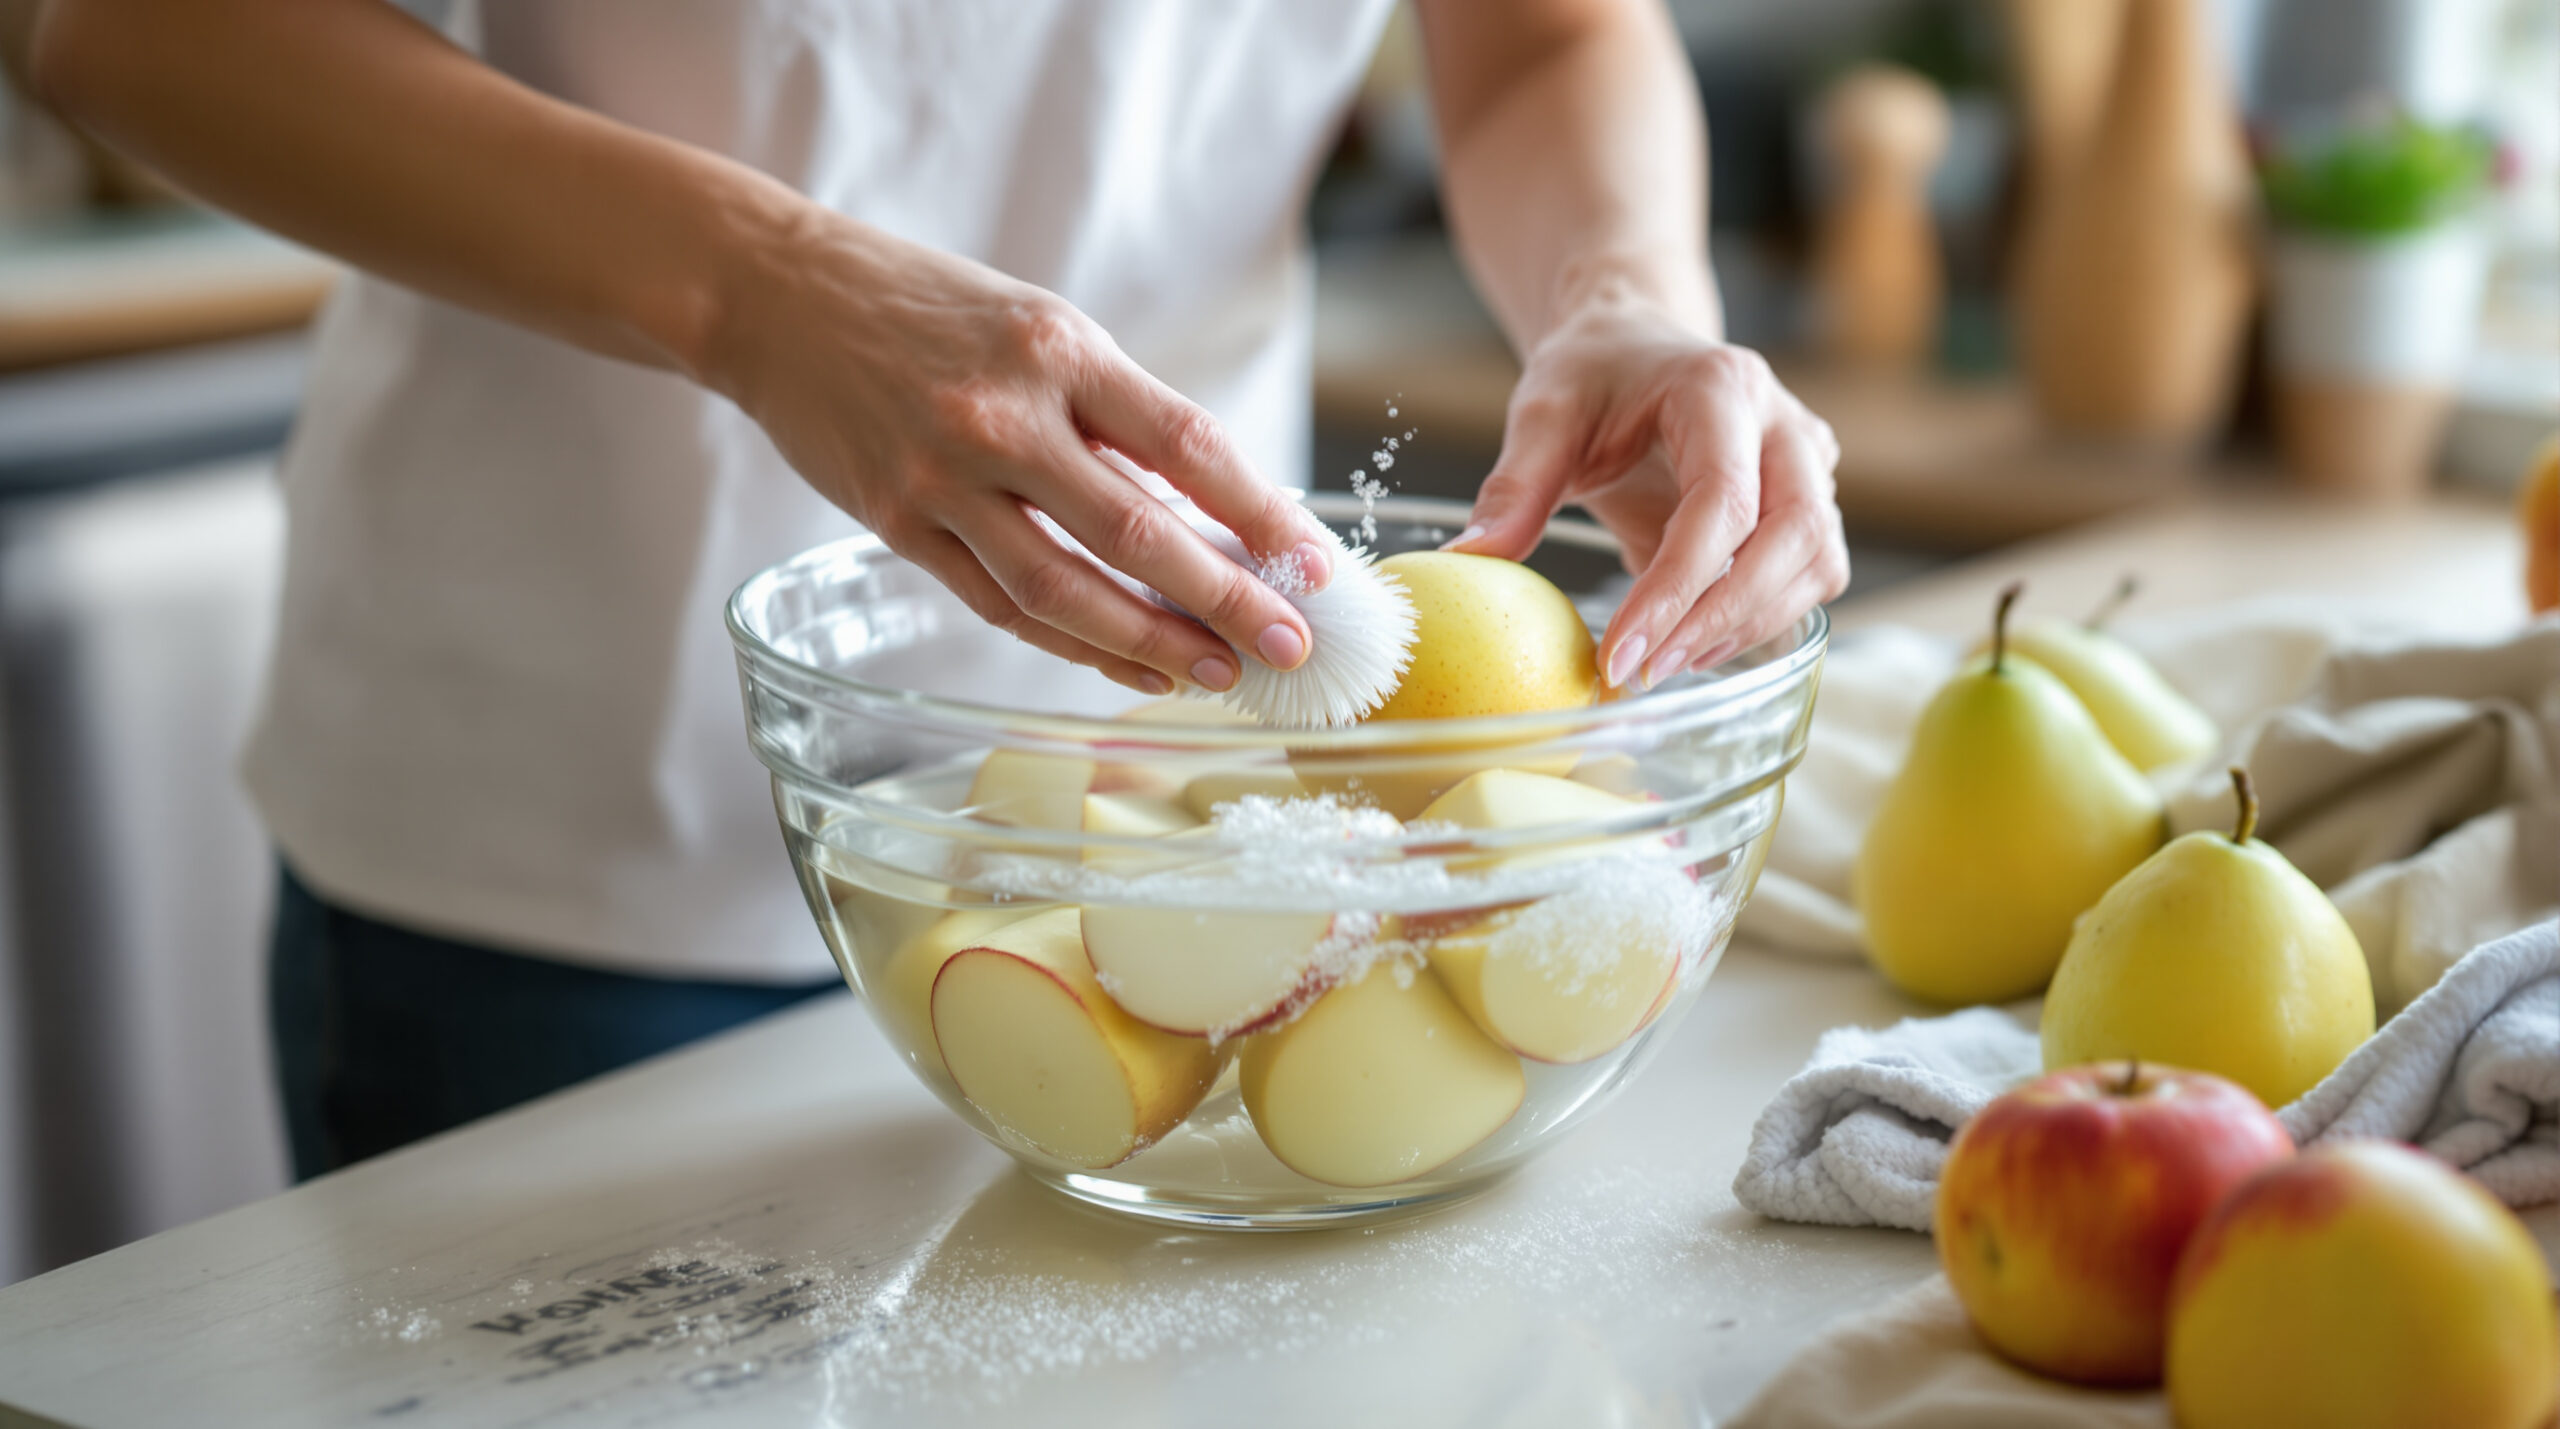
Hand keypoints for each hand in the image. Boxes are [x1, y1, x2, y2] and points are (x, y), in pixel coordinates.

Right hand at [704, 208, 1334, 695]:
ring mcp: (941, 479)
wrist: (779, 300)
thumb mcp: (1041, 327)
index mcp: (1058, 350)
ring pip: (1063, 589)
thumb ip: (1118, 416)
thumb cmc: (931, 310)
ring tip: (1215, 676)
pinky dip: (1072, 644)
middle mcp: (1002, 417)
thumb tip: (1216, 511)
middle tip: (1286, 647)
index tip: (1315, 563)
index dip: (1259, 511)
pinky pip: (999, 603)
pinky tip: (1129, 666)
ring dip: (1149, 644)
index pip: (1185, 442)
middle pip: (1134, 531)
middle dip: (1223, 600)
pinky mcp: (896, 525)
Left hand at [1446, 295, 1846, 689]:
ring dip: (1747, 625)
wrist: (1633, 347)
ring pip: (1817, 562)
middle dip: (1720, 616)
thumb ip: (1513, 487)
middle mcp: (1785, 422)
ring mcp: (1810, 463)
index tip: (1621, 651)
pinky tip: (1694, 644)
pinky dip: (1760, 618)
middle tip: (1646, 670)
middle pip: (1793, 535)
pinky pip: (1811, 574)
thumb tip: (1470, 561)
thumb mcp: (1543, 415)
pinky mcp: (1810, 501)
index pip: (1722, 500)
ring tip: (1665, 663)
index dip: (1676, 586)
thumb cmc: (1593, 375)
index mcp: (1721, 388)